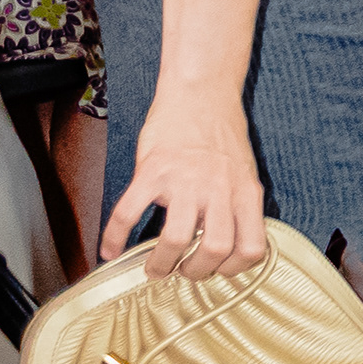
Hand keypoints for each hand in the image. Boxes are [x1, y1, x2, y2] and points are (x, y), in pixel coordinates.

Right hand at [103, 91, 271, 281]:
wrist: (201, 92)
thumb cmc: (221, 134)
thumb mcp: (242, 172)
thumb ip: (235, 205)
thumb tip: (222, 245)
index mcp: (246, 192)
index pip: (251, 248)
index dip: (233, 269)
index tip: (216, 270)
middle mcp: (220, 188)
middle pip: (214, 249)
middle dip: (195, 271)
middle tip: (181, 270)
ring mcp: (186, 179)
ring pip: (176, 238)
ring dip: (161, 263)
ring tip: (154, 266)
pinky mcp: (153, 169)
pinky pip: (129, 213)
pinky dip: (115, 237)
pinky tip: (111, 250)